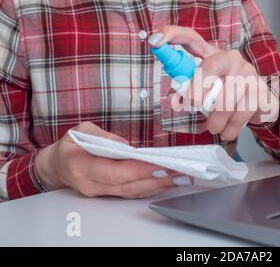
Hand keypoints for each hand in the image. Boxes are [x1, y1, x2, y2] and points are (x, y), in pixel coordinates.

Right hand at [35, 122, 191, 197]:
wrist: (56, 166)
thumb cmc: (69, 146)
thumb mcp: (81, 130)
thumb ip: (102, 135)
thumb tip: (126, 145)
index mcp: (81, 165)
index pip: (114, 172)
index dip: (139, 170)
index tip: (159, 165)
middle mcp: (91, 184)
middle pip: (128, 186)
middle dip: (155, 179)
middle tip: (178, 171)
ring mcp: (99, 193)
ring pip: (132, 192)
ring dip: (157, 186)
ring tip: (179, 177)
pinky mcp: (108, 195)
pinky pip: (131, 193)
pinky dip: (150, 188)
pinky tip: (166, 181)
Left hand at [149, 26, 279, 140]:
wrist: (260, 101)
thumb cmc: (225, 92)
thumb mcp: (206, 87)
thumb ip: (189, 90)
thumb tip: (177, 100)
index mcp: (210, 54)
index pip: (190, 38)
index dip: (171, 35)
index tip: (154, 41)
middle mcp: (229, 57)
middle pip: (208, 68)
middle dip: (196, 92)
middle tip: (193, 106)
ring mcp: (247, 72)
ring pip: (224, 99)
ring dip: (215, 120)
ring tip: (213, 127)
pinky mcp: (259, 89)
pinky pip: (240, 113)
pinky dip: (229, 129)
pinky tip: (226, 131)